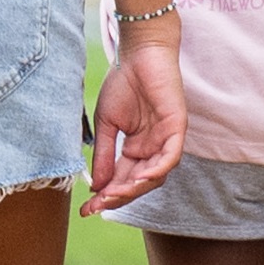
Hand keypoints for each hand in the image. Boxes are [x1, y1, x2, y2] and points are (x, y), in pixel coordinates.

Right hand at [88, 30, 185, 212]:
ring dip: (135, 189)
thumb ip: (105, 155)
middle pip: (140, 182)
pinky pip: (171, 155)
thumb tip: (96, 186)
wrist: (138, 54)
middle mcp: (153, 147)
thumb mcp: (107, 125)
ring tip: (113, 196)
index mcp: (136, 148)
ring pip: (156, 175)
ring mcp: (166, 138)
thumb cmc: (123, 85)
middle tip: (96, 206)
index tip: (86, 210)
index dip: (106, 196)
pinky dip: (157, 170)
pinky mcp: (177, 126)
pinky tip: (139, 180)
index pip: (123, 179)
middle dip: (118, 197)